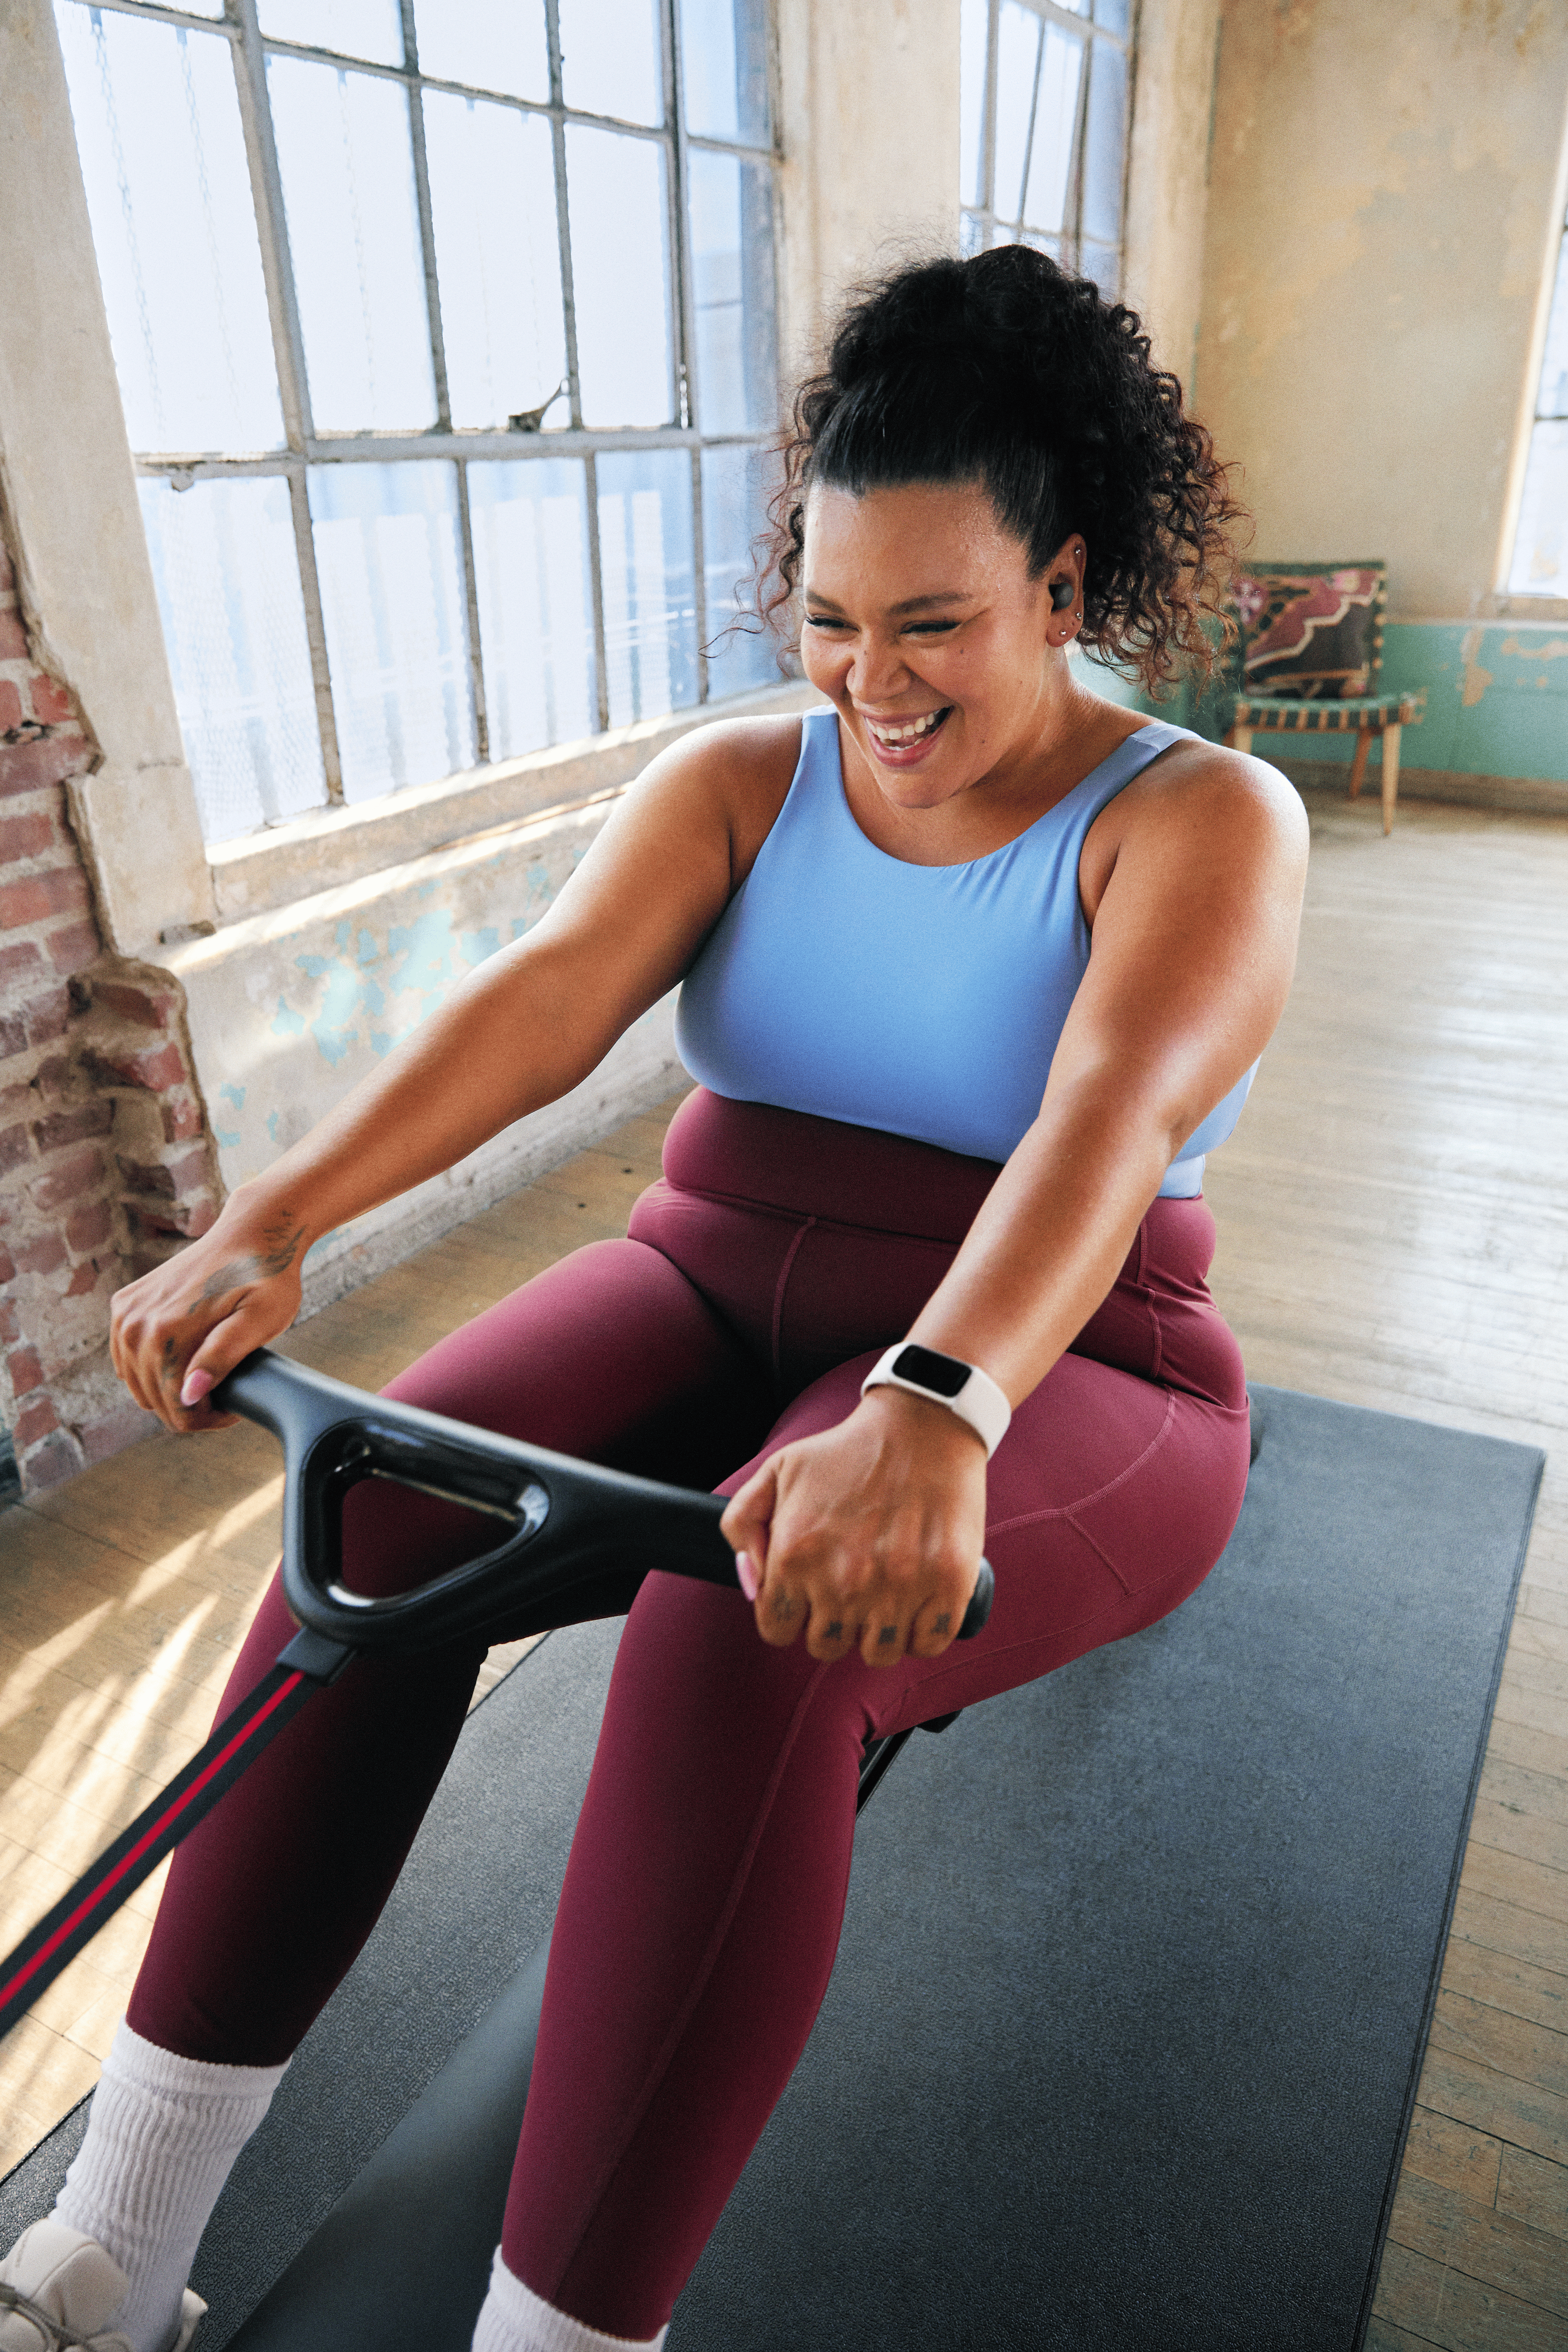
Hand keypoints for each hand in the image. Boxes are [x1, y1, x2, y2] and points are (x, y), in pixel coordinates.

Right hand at [110, 1189, 308, 1433]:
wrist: (251, 1233)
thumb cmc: (266, 1277)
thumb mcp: (260, 1319)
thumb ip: (223, 1356)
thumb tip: (187, 1394)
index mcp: (167, 1331)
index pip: (176, 1408)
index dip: (207, 1420)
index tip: (234, 1408)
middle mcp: (136, 1324)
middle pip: (155, 1399)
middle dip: (189, 1407)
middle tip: (224, 1395)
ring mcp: (126, 1314)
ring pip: (139, 1384)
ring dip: (169, 1390)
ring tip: (207, 1379)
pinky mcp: (124, 1305)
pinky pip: (127, 1359)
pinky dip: (151, 1369)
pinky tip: (182, 1361)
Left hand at [719, 1387, 988, 1667]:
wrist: (922, 1425)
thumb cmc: (849, 1450)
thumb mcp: (777, 1471)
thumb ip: (742, 1525)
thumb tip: (751, 1586)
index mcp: (796, 1556)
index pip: (778, 1630)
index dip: (792, 1615)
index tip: (809, 1596)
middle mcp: (843, 1581)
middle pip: (826, 1647)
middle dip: (832, 1625)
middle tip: (850, 1592)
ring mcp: (898, 1588)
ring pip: (878, 1653)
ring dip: (877, 1633)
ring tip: (885, 1597)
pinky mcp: (947, 1587)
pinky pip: (928, 1645)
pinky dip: (922, 1632)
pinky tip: (917, 1603)